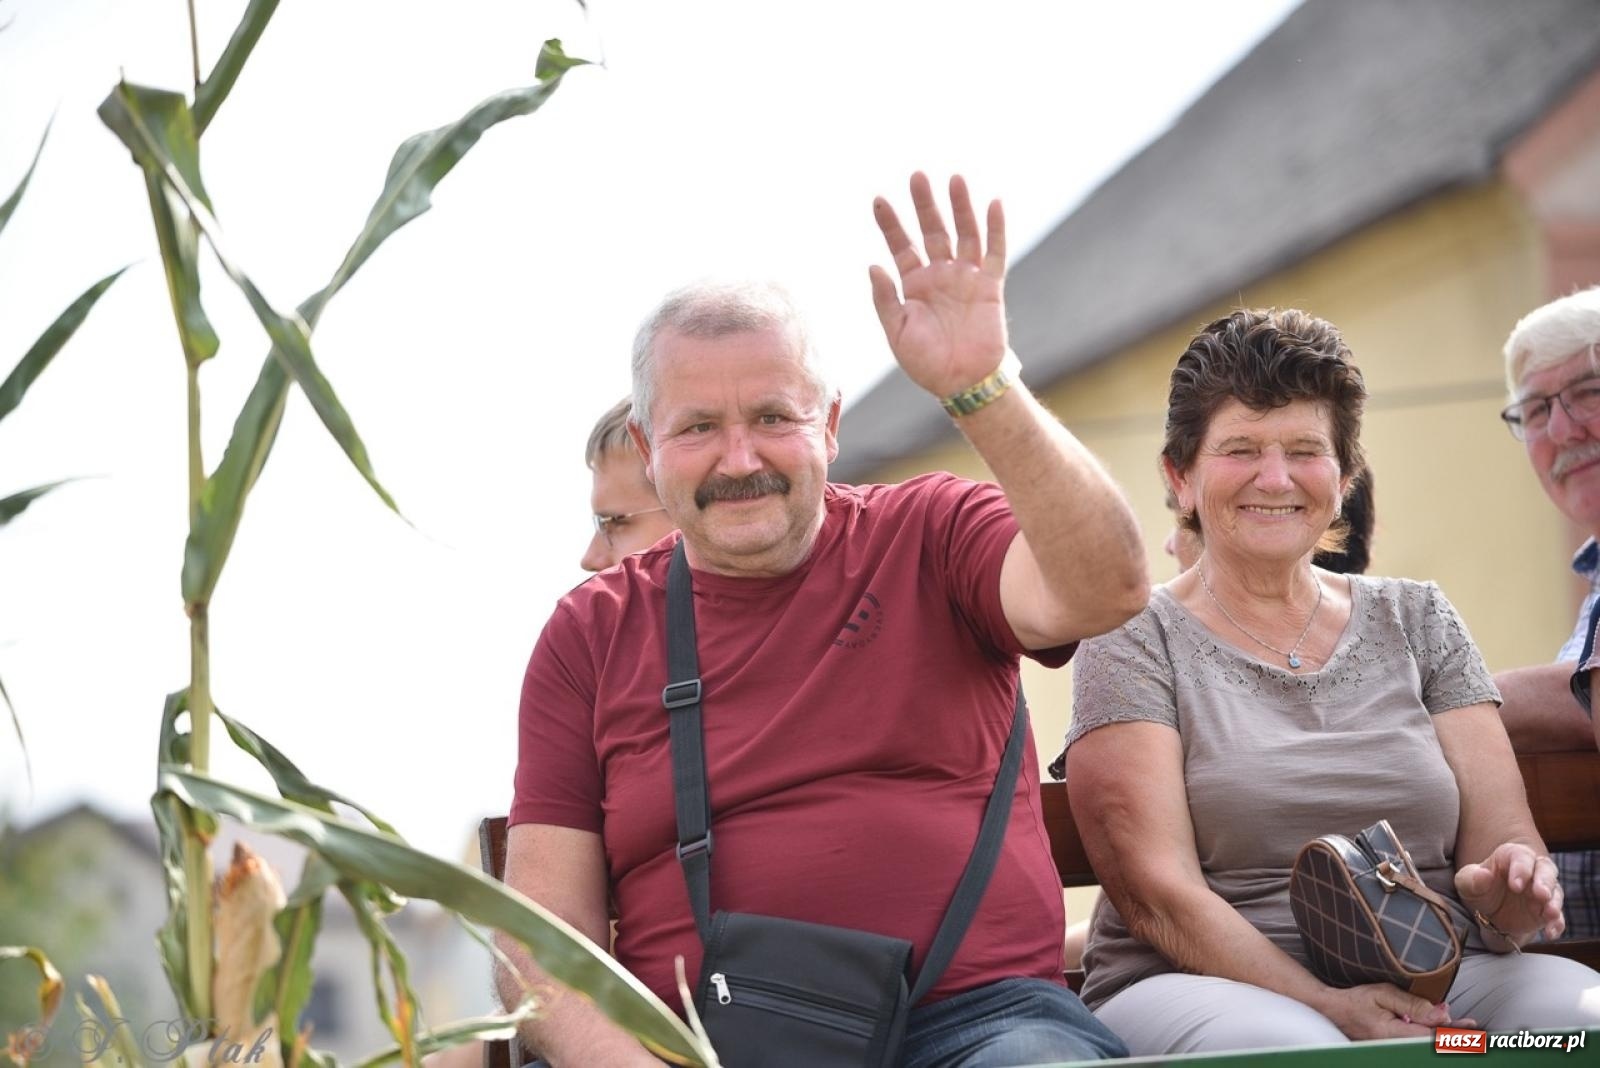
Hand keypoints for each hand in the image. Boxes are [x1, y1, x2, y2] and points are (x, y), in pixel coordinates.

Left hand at [869, 172, 1009, 399]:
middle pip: (932, 231)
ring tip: (954, 179)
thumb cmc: (926, 363)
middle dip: (925, 204)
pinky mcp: (990, 286)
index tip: (879, 199)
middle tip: (917, 176)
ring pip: (964, 234)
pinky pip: (995, 252)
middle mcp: (939, 275)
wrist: (962, 383)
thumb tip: (873, 264)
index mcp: (914, 285)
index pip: (900, 245)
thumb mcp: (897, 331)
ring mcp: (966, 278)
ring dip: (960, 207)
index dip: (890, 223)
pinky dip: (996, 229)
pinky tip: (994, 204)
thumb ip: (885, 298)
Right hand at [1315, 984, 1466, 1040]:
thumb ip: (1413, 1005)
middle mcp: (1393, 1046)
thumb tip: (1441, 1014)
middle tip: (1473, 1026)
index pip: (1430, 1037)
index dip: (1453, 1032)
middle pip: (1431, 1045)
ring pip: (1425, 1045)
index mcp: (1391, 1033)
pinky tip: (1442, 1031)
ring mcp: (1392, 1049)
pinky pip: (1416, 1043)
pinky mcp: (1393, 1047)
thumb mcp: (1383, 994)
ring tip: (1465, 1028)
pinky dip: (1432, 1037)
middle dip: (1455, 1036)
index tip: (1470, 1025)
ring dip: (1445, 1037)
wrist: (1332, 1010)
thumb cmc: (1356, 1000)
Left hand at [1455, 843, 1564, 944]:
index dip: (1520, 869)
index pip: (1521, 857)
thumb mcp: (1467, 882)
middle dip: (1545, 882)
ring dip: (1554, 903)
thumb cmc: (1478, 888)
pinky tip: (1550, 933)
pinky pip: (1557, 917)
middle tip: (1541, 894)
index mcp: (1511, 857)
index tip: (1515, 885)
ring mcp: (1543, 892)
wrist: (1488, 912)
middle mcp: (1533, 871)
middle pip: (1546, 870)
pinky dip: (1556, 924)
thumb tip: (1483, 874)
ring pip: (1556, 893)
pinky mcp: (1547, 912)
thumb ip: (1472, 878)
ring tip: (1550, 913)